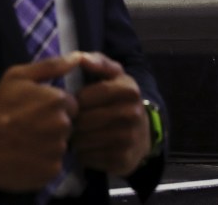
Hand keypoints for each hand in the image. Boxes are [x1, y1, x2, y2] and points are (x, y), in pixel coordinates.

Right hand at [0, 55, 80, 191]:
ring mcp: (57, 151)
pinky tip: (25, 157)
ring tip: (25, 143)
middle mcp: (62, 126)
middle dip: (52, 126)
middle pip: (68, 126)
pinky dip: (42, 163)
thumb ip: (52, 66)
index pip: (71, 106)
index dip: (53, 108)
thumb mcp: (18, 77)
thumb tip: (78, 56)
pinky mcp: (50, 172)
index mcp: (58, 101)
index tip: (35, 112)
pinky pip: (53, 165)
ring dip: (48, 145)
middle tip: (28, 128)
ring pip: (60, 146)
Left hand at [70, 52, 150, 176]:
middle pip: (82, 120)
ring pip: (82, 141)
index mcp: (129, 90)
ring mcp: (128, 140)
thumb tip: (79, 57)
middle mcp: (132, 114)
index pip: (85, 97)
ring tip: (80, 132)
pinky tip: (89, 146)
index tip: (75, 101)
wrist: (143, 133)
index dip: (75, 100)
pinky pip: (87, 157)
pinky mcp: (122, 161)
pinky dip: (82, 153)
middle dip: (74, 120)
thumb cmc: (119, 99)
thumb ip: (98, 62)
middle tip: (74, 119)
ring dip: (75, 137)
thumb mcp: (114, 75)